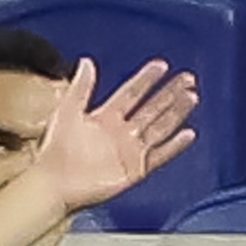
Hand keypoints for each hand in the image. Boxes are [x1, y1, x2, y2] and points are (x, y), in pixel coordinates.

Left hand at [36, 59, 199, 213]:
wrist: (54, 184)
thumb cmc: (55, 152)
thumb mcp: (66, 112)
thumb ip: (80, 88)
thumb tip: (87, 62)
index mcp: (105, 117)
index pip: (131, 93)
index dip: (146, 79)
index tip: (161, 65)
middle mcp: (121, 132)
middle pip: (152, 108)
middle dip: (170, 93)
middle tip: (188, 78)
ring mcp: (130, 151)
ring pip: (160, 127)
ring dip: (176, 112)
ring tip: (191, 96)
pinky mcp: (136, 170)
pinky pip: (159, 156)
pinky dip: (174, 146)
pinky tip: (188, 133)